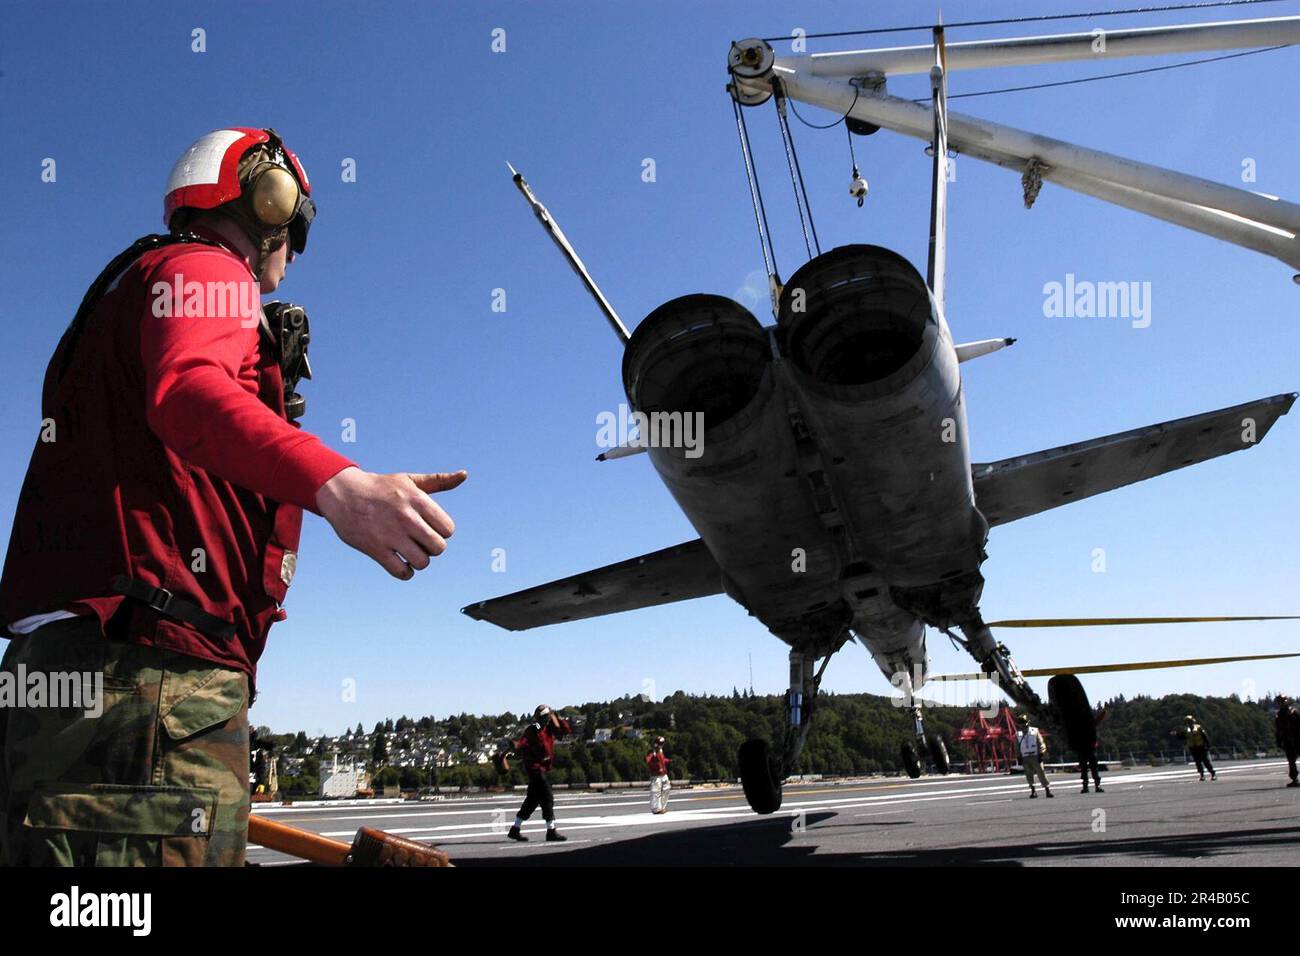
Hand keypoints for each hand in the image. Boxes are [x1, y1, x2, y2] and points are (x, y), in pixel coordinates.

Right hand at [315, 467, 466, 578]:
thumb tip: (464, 475)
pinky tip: (400, 562)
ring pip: (422, 562)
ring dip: (419, 561)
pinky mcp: (375, 549)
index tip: (430, 528)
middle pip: (439, 547)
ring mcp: (390, 535)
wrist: (343, 492)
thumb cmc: (380, 487)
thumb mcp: (410, 480)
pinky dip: (405, 572)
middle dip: (432, 548)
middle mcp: (407, 518)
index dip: (442, 532)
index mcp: (418, 500)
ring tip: (410, 552)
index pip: (448, 529)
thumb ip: (439, 481)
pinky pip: (401, 572)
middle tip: (420, 542)